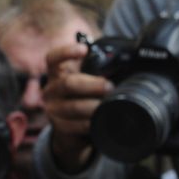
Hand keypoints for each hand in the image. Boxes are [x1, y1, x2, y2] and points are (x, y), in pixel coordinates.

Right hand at [42, 42, 111, 172]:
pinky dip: (91, 123)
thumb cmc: (83, 97)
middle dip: (92, 85)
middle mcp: (51, 91)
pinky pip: (76, 126)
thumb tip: (127, 57)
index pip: (53, 58)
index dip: (66, 52)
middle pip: (67, 84)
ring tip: (109, 105)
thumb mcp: (85, 80)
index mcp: (57, 74)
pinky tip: (101, 120)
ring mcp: (53, 110)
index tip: (84, 49)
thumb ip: (97, 69)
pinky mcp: (59, 128)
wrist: (70, 129)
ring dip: (94, 106)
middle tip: (109, 86)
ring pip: (73, 107)